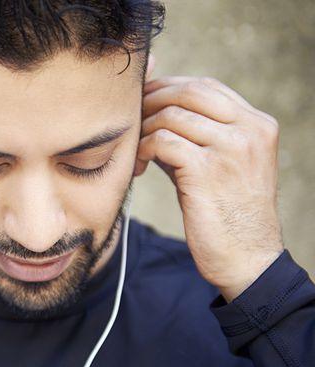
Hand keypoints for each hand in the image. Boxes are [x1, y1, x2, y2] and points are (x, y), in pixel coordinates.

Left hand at [137, 75, 283, 301]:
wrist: (246, 257)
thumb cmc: (227, 214)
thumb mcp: (220, 166)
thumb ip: (197, 138)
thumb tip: (155, 115)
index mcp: (257, 124)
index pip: (206, 87)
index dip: (169, 88)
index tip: (144, 102)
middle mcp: (249, 130)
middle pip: (188, 92)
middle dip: (151, 102)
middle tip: (130, 121)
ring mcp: (231, 148)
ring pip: (171, 116)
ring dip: (143, 129)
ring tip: (134, 150)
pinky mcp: (207, 169)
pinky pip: (162, 141)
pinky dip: (142, 149)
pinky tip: (137, 166)